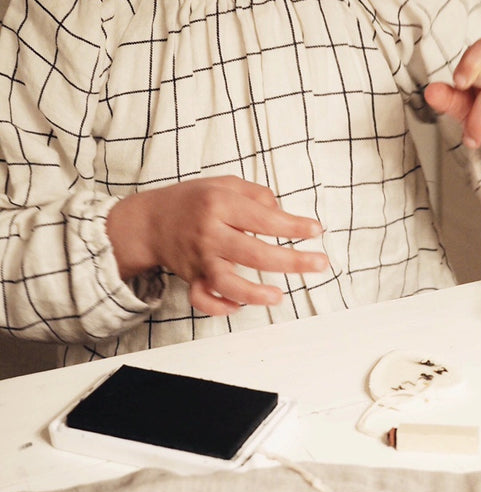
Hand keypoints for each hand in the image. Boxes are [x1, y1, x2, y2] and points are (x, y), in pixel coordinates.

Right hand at [107, 176, 328, 315]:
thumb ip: (257, 195)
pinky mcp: (191, 278)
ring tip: (279, 297)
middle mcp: (209, 233)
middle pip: (254, 253)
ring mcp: (200, 259)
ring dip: (254, 293)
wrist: (150, 221)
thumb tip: (284, 215)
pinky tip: (240, 306)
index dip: (293, 226)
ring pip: (227, 283)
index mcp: (220, 205)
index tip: (316, 230)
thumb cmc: (194, 201)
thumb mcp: (225, 184)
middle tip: (320, 263)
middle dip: (292, 261)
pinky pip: (203, 300)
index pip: (264, 219)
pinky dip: (219, 307)